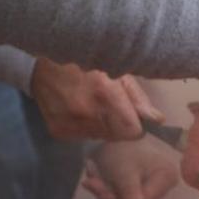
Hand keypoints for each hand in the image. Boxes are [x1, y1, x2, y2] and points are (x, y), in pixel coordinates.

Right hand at [29, 58, 163, 140]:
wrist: (41, 63)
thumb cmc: (86, 61)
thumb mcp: (117, 70)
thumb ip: (137, 97)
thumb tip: (157, 120)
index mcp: (105, 95)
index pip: (132, 131)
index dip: (137, 126)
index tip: (135, 117)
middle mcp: (87, 114)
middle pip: (117, 136)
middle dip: (120, 125)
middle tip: (112, 106)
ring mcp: (70, 124)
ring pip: (101, 137)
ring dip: (103, 126)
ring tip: (94, 104)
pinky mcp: (57, 131)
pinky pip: (82, 137)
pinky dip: (86, 127)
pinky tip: (79, 109)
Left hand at [82, 137, 179, 198]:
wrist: (115, 127)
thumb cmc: (124, 146)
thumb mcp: (125, 170)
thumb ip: (130, 191)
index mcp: (168, 176)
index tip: (101, 195)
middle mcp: (163, 183)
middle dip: (109, 193)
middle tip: (90, 183)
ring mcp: (150, 185)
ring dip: (104, 190)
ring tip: (90, 177)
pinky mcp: (138, 186)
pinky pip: (121, 195)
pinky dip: (105, 187)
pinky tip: (94, 176)